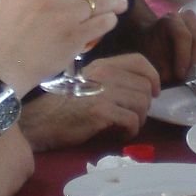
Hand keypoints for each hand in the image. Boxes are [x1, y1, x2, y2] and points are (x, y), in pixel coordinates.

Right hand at [20, 53, 158, 150]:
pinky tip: (121, 134)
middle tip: (135, 116)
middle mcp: (106, 73)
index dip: (153, 76)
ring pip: (141, 103)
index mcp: (104, 64)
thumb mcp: (90, 82)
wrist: (40, 122)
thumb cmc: (64, 105)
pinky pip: (131, 120)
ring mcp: (104, 91)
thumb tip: (142, 91)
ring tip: (127, 126)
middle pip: (144, 86)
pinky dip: (131, 130)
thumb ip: (113, 80)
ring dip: (139, 118)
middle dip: (145, 104)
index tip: (154, 91)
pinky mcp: (100, 111)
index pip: (139, 61)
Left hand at [133, 10, 195, 83]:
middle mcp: (190, 17)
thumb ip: (165, 68)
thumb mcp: (152, 59)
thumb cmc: (153, 51)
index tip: (180, 76)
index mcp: (172, 19)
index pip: (184, 36)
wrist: (156, 41)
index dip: (183, 57)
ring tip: (194, 76)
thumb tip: (181, 81)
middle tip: (189, 78)